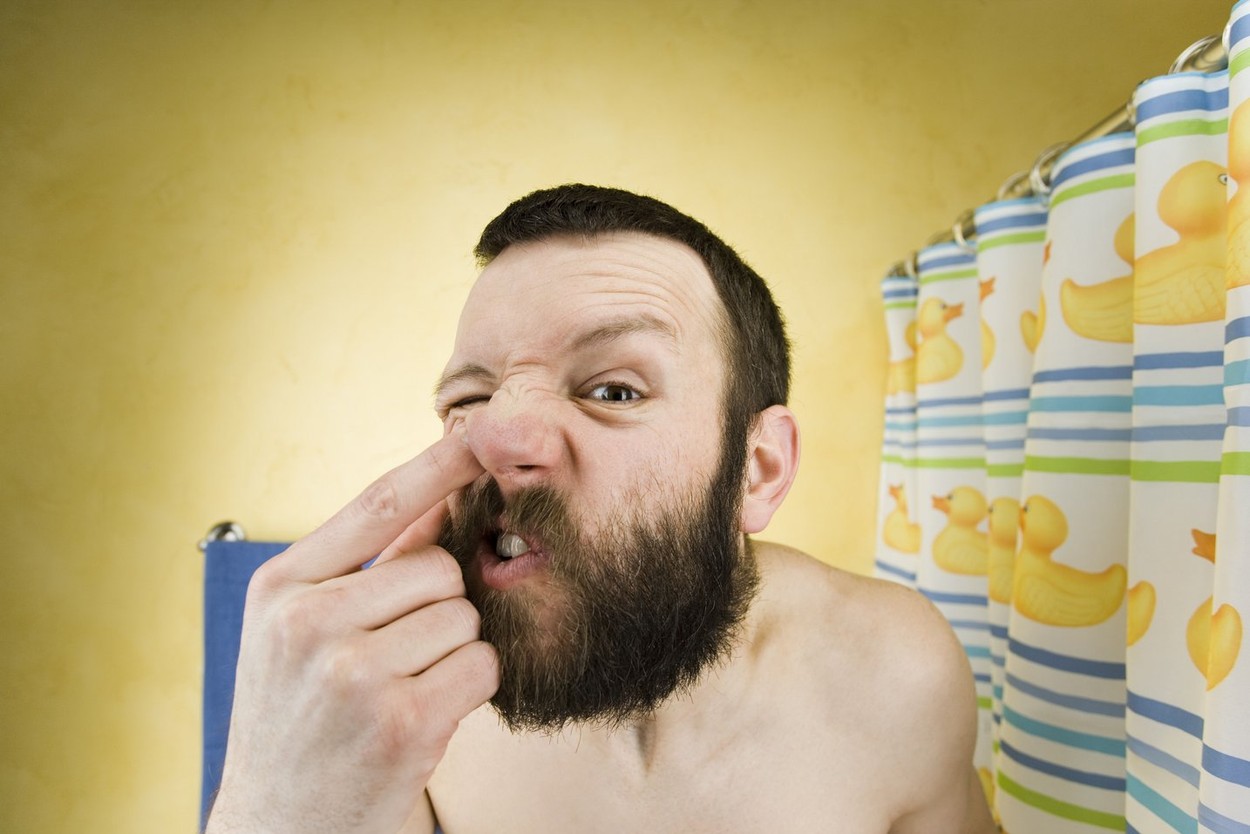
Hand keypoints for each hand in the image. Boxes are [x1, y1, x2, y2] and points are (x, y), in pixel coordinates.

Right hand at [207, 434, 498, 833]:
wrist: (279, 827)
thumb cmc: (299, 721)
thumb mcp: (298, 633)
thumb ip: (361, 568)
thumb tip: (437, 499)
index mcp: (279, 588)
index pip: (378, 503)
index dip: (440, 463)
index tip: (484, 430)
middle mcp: (308, 623)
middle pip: (438, 566)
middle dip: (439, 606)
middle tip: (397, 656)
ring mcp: (352, 674)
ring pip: (465, 617)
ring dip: (453, 651)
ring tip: (401, 690)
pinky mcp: (401, 722)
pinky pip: (481, 666)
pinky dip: (469, 689)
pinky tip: (424, 717)